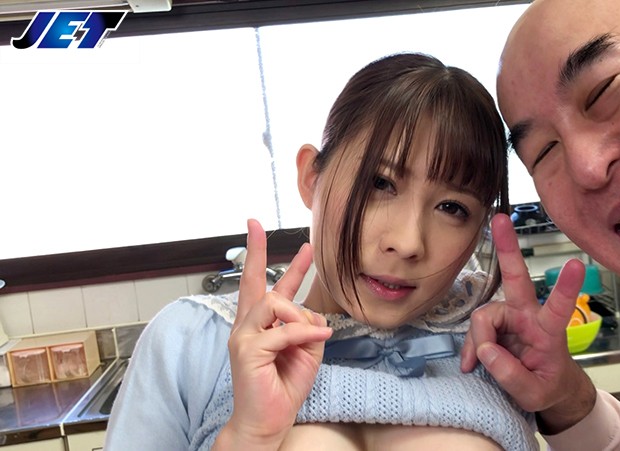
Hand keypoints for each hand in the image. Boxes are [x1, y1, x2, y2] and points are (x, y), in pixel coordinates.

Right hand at [216, 219, 331, 449]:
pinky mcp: (247, 351)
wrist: (268, 421)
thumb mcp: (306, 350)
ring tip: (313, 333)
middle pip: (255, 282)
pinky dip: (305, 333)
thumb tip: (309, 312)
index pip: (261, 284)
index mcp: (260, 324)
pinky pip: (284, 331)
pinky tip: (319, 336)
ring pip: (274, 303)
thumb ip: (307, 325)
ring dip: (300, 316)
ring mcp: (243, 337)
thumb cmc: (283, 387)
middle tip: (255, 224)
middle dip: (256, 250)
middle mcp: (246, 326)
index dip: (261, 255)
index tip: (259, 228)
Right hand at [460, 214, 595, 433]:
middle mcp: (528, 316)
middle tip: (501, 219)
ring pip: (483, 317)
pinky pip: (475, 329)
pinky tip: (470, 363)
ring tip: (474, 365)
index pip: (560, 307)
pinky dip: (470, 347)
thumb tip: (485, 350)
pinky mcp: (496, 324)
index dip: (567, 287)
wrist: (546, 388)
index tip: (577, 264)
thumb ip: (511, 375)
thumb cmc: (547, 386)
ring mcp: (510, 318)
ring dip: (476, 340)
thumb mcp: (534, 394)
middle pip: (516, 279)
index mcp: (549, 332)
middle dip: (508, 249)